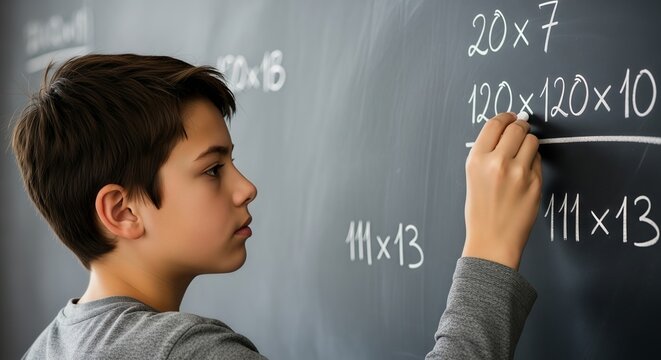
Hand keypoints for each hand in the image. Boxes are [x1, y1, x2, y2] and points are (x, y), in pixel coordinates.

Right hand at [462, 112, 541, 269]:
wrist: (492, 239)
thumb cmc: (480, 209)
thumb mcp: (473, 176)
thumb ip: (487, 152)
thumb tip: (508, 128)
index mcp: (477, 160)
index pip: (495, 124)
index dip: (506, 117)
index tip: (511, 117)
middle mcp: (497, 163)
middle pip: (516, 128)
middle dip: (520, 127)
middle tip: (520, 130)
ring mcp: (518, 173)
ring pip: (532, 141)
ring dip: (529, 143)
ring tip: (522, 154)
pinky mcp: (535, 183)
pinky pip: (538, 161)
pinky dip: (533, 162)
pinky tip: (525, 173)